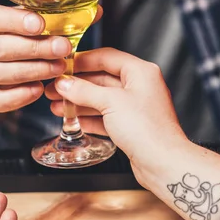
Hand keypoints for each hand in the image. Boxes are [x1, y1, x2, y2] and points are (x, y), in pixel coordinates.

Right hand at [0, 5, 101, 112]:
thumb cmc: (20, 39)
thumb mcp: (34, 22)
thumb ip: (59, 16)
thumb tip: (95, 12)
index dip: (13, 21)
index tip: (40, 24)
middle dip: (34, 49)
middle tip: (62, 49)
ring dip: (32, 71)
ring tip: (58, 68)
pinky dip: (19, 96)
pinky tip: (38, 90)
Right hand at [45, 48, 189, 183]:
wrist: (162, 162)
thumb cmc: (148, 130)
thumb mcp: (111, 103)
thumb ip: (85, 91)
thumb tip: (66, 84)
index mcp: (140, 72)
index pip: (106, 57)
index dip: (82, 60)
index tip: (64, 66)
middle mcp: (140, 87)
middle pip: (101, 79)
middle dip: (77, 85)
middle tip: (56, 88)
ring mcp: (135, 107)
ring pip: (102, 99)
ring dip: (79, 102)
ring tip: (58, 106)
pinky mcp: (131, 126)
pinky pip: (105, 116)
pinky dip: (89, 118)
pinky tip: (74, 120)